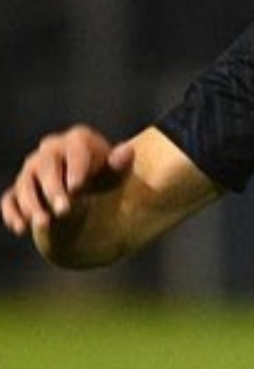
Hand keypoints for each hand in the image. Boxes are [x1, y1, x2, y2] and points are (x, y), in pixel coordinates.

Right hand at [1, 125, 134, 236]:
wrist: (88, 185)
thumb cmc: (104, 174)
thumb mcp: (115, 170)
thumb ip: (119, 163)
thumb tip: (127, 151)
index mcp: (76, 141)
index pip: (74, 151)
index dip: (75, 168)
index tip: (77, 187)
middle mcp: (49, 151)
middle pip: (46, 167)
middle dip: (53, 189)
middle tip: (64, 210)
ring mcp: (31, 170)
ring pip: (25, 184)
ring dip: (32, 205)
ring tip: (44, 224)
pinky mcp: (19, 189)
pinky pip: (9, 199)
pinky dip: (12, 213)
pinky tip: (21, 227)